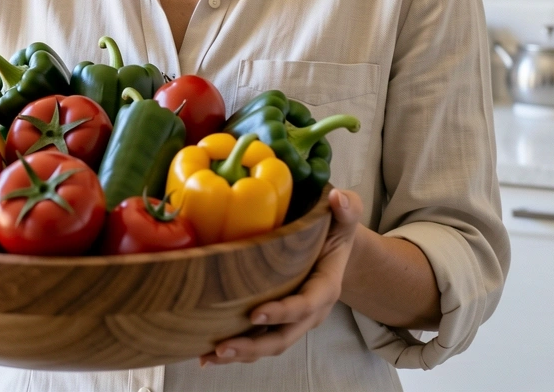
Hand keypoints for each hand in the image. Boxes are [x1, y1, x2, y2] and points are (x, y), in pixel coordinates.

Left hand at [200, 188, 362, 365]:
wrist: (334, 248)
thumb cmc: (335, 229)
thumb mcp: (345, 215)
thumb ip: (347, 207)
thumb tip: (336, 198)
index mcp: (326, 286)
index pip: (307, 304)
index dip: (283, 312)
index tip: (256, 313)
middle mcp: (310, 311)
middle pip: (284, 336)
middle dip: (253, 345)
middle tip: (222, 347)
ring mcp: (292, 320)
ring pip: (268, 345)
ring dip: (240, 353)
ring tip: (209, 357)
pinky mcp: (276, 322)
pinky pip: (257, 341)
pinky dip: (235, 351)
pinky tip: (206, 355)